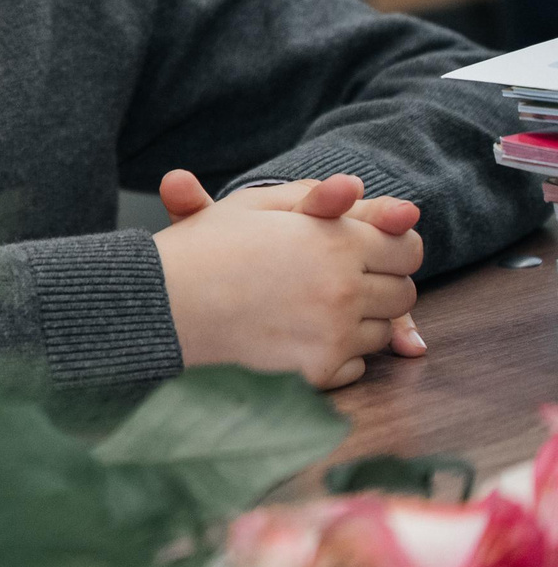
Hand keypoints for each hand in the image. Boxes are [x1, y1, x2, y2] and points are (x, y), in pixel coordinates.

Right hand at [153, 169, 423, 387]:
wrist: (158, 306)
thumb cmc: (203, 249)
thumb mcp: (254, 205)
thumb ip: (319, 197)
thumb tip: (373, 193)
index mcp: (335, 241)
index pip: (408, 248)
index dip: (389, 246)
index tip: (364, 250)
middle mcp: (344, 289)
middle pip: (404, 293)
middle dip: (378, 284)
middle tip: (331, 278)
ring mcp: (334, 335)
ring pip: (383, 332)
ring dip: (359, 320)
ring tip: (307, 306)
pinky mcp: (319, 373)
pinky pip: (357, 367)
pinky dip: (337, 353)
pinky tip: (296, 335)